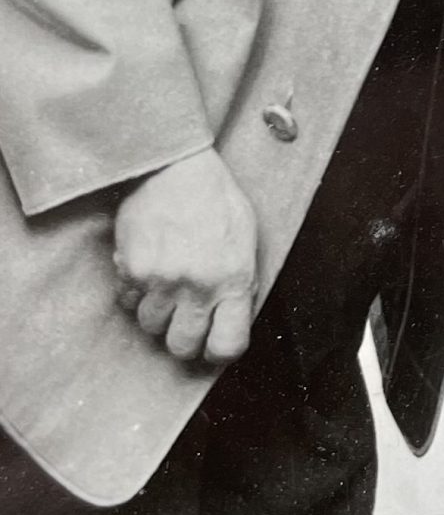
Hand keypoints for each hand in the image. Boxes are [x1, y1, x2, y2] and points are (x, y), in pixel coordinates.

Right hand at [112, 149, 258, 364]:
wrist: (176, 164)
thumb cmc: (215, 197)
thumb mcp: (245, 238)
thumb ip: (240, 280)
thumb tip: (231, 316)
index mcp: (235, 279)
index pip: (229, 344)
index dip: (218, 351)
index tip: (211, 342)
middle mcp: (199, 286)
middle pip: (182, 346)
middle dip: (182, 338)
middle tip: (182, 319)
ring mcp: (164, 280)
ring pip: (150, 326)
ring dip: (155, 312)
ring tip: (164, 285)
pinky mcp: (134, 270)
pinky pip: (127, 301)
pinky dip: (133, 292)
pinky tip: (145, 268)